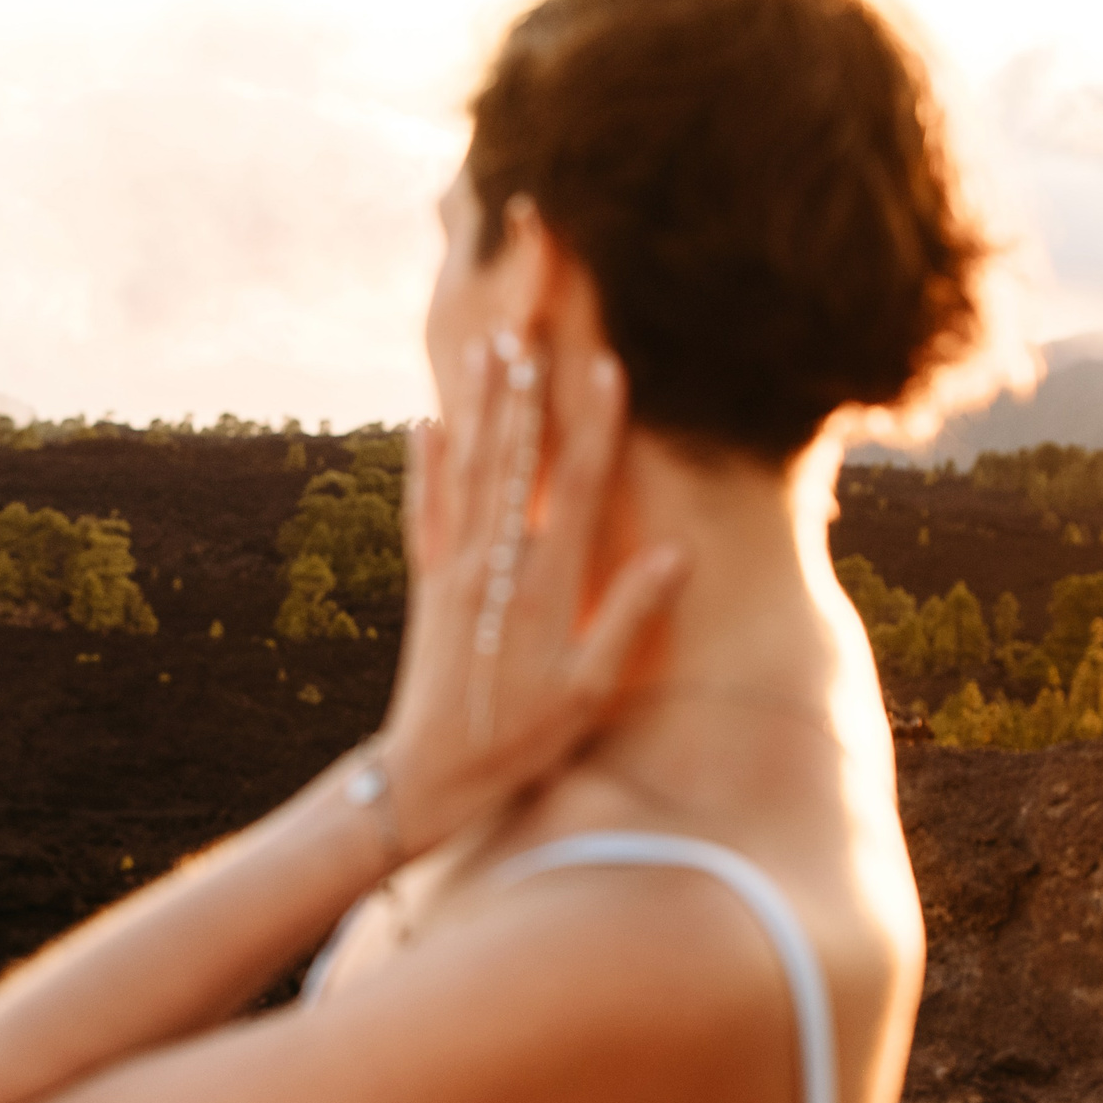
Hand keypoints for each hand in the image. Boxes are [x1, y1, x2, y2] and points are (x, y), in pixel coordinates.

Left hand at [378, 336, 684, 857]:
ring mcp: (452, 571)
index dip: (592, 426)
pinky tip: (426, 422)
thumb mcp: (588, 690)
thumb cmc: (522, 739)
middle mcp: (491, 568)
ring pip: (467, 473)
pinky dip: (425, 466)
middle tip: (530, 329)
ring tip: (487, 351)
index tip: (606, 367)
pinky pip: (425, 511)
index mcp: (540, 590)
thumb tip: (677, 553)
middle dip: (523, 395)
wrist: (429, 773)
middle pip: (512, 464)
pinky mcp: (425, 583)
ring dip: (479, 410)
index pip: (573, 490)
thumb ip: (629, 619)